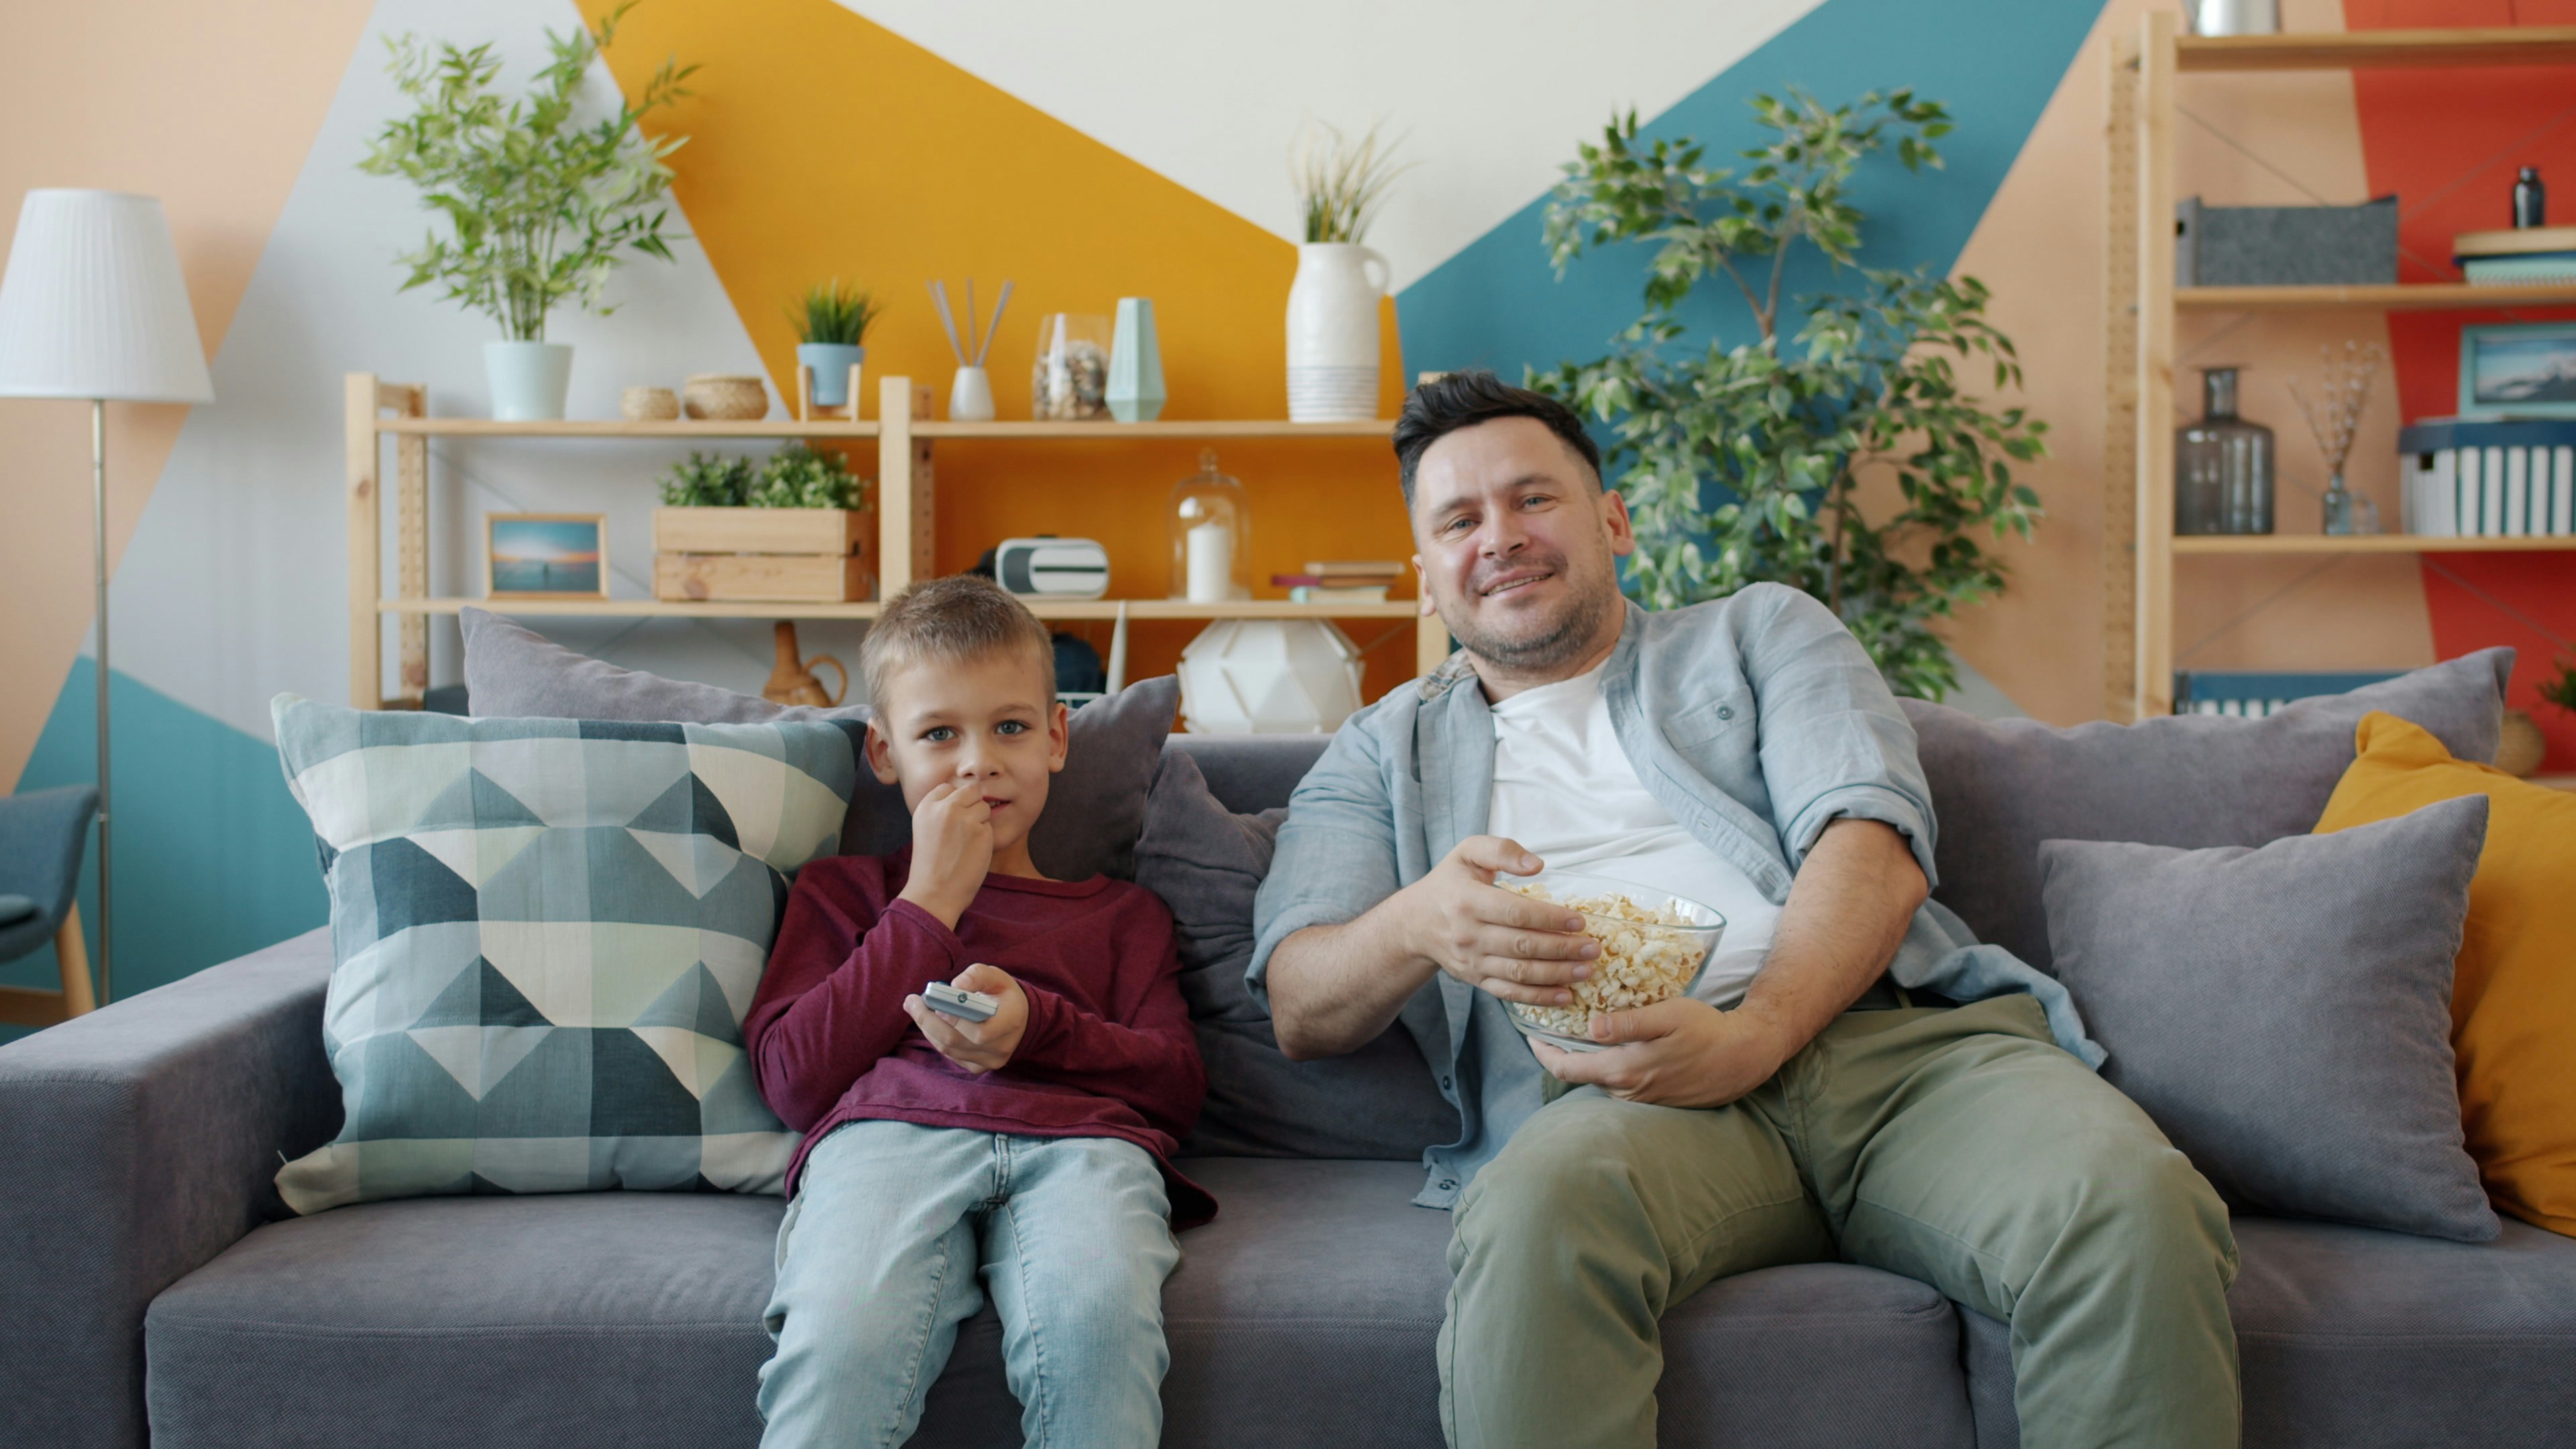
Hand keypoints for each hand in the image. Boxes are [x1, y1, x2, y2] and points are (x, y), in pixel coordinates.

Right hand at [898, 781, 994, 928]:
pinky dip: (985, 837)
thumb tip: (966, 797)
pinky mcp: (980, 831)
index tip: (951, 823)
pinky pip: (990, 825)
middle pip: (970, 791)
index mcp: (926, 806)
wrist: (934, 894)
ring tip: (966, 844)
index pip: (948, 788)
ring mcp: (963, 818)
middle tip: (964, 831)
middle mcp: (944, 807)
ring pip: (983, 806)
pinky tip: (972, 852)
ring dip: (980, 822)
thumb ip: (941, 811)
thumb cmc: (931, 866)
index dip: (955, 803)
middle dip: (972, 807)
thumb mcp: (926, 829)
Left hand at [905, 963, 1028, 1073]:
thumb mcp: (996, 976)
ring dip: (928, 1028)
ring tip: (919, 1009)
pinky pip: (950, 1055)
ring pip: (948, 1049)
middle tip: (912, 1002)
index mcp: (1011, 1021)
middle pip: (955, 1041)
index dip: (954, 1018)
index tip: (934, 1001)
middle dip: (927, 1020)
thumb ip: (976, 975)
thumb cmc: (1004, 994)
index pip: (980, 1031)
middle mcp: (1002, 1047)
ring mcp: (990, 1061)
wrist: (1019, 1019)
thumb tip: (953, 987)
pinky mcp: (978, 1068)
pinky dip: (936, 1038)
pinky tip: (932, 1023)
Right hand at [1397, 835, 1600, 1008]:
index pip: (1515, 913)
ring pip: (1519, 973)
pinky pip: (1509, 993)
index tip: (1579, 921)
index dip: (1550, 919)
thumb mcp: (1467, 852)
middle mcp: (1468, 934)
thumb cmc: (1449, 883)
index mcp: (1467, 900)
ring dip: (1557, 975)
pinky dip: (1538, 997)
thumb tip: (1537, 864)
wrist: (1415, 923)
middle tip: (1593, 948)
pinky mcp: (1475, 980)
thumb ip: (1502, 850)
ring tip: (1587, 970)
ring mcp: (1471, 962)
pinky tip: (1565, 995)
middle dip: (1562, 949)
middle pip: (1522, 946)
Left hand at [1528, 997, 1795, 1108]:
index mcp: (1625, 1072)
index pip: (1568, 1068)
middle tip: (1552, 1028)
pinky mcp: (1658, 1100)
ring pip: (1604, 1079)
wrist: (1746, 1057)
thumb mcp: (1667, 1017)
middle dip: (1564, 1054)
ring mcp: (1645, 1099)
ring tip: (1580, 1033)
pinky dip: (1612, 1066)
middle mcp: (1629, 1093)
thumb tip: (1589, 1028)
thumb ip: (1627, 1024)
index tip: (1530, 1035)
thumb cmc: (1707, 1031)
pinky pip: (1624, 1084)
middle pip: (1582, 1074)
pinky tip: (1617, 1048)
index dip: (1544, 1053)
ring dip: (1589, 1060)